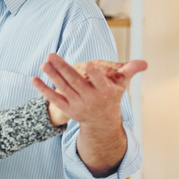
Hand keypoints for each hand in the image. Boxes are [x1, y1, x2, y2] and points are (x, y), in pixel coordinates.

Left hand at [32, 54, 146, 125]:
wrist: (102, 123)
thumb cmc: (112, 97)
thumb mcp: (122, 84)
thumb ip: (130, 70)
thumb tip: (144, 63)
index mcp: (105, 91)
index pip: (99, 81)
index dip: (94, 74)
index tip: (87, 64)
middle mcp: (91, 99)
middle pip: (75, 82)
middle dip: (63, 69)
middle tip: (52, 55)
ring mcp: (78, 105)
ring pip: (63, 88)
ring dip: (52, 76)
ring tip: (44, 63)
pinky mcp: (67, 109)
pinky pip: (54, 99)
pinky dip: (43, 90)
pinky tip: (34, 79)